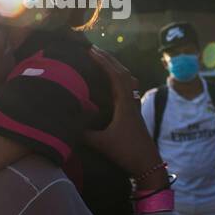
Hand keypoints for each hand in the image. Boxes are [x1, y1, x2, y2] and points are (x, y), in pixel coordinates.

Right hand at [84, 47, 160, 177]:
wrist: (148, 165)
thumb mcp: (102, 143)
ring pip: (128, 80)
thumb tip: (66, 122)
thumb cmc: (127, 152)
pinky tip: (112, 82)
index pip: (115, 76)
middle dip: (109, 59)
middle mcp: (131, 101)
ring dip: (116, 67)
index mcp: (125, 103)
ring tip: (102, 60)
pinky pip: (128, 88)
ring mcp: (134, 106)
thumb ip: (84, 133)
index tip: (91, 51)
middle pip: (123, 73)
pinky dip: (120, 79)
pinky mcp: (134, 113)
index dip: (103, 62)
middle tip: (94, 49)